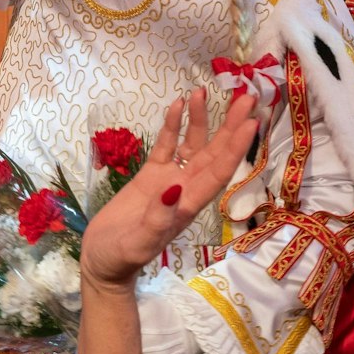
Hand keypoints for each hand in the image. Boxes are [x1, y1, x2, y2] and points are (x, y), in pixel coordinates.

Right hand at [78, 89, 259, 289]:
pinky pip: (166, 147)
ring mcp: (168, 180)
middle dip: (230, 126)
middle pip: (214, 152)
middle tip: (246, 97)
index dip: (236, 147)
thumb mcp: (138, 244)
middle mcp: (186, 189)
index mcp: (189, 206)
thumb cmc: (121, 258)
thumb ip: (157, 219)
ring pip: (191, 145)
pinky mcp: (150, 176)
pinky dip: (173, 127)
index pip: (219, 172)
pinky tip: (177, 105)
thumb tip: (174, 189)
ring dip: (200, 119)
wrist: (102, 262)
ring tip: (203, 91)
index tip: (251, 122)